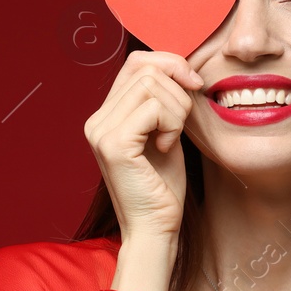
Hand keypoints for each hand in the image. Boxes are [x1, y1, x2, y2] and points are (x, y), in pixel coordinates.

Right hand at [83, 49, 205, 242]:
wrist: (155, 228)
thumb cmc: (163, 186)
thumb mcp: (166, 131)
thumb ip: (165, 100)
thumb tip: (182, 66)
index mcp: (106, 114)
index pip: (136, 62)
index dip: (170, 63)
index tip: (194, 85)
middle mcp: (96, 120)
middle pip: (145, 69)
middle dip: (178, 90)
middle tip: (183, 124)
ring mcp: (101, 131)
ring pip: (151, 84)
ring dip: (177, 110)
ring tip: (172, 139)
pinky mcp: (114, 144)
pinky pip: (154, 108)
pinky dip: (171, 124)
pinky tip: (167, 147)